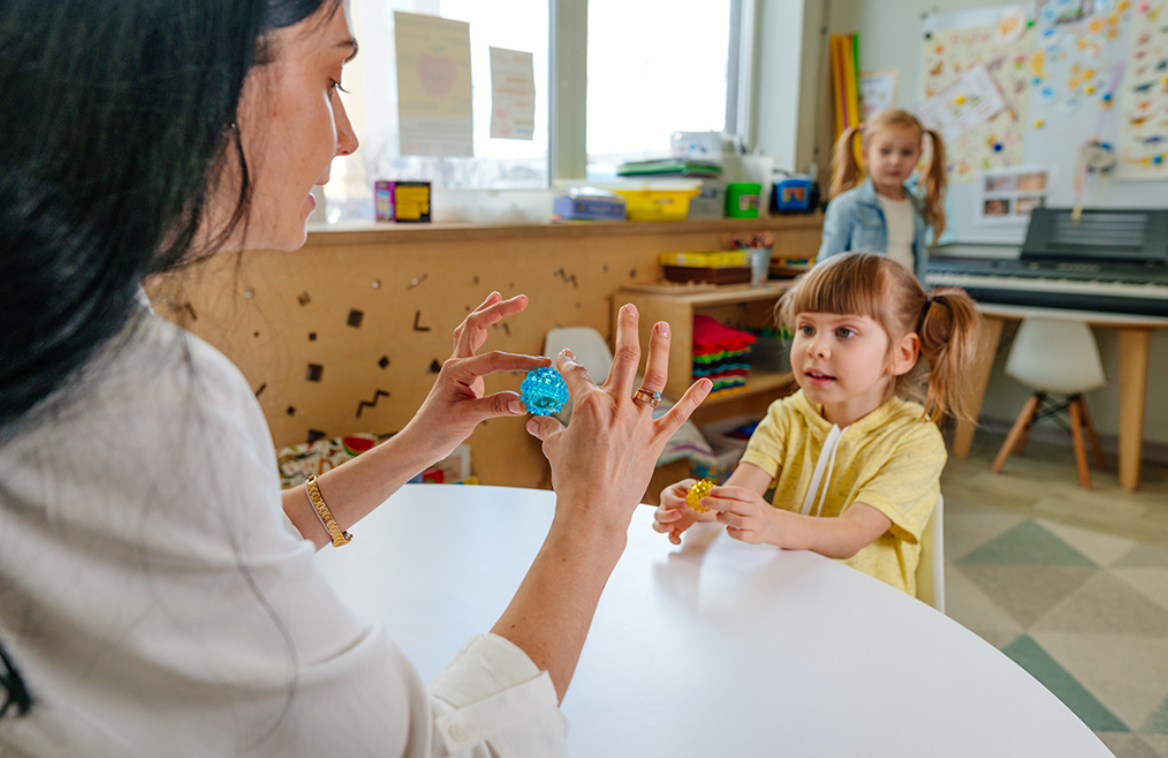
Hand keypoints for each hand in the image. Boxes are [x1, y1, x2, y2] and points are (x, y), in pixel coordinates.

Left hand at [402, 292, 548, 463]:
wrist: (420, 441)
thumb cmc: (437, 430)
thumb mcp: (467, 419)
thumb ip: (495, 407)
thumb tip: (523, 402)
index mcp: (457, 371)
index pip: (494, 359)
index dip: (520, 361)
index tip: (542, 365)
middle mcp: (455, 363)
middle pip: (476, 324)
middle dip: (499, 310)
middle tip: (522, 300)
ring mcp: (457, 367)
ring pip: (470, 330)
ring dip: (486, 312)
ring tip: (499, 297)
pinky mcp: (461, 375)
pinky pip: (470, 344)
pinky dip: (481, 330)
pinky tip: (488, 326)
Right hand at [526, 304, 710, 534]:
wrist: (593, 511)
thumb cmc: (570, 481)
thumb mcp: (553, 449)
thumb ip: (547, 429)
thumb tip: (535, 422)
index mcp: (588, 404)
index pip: (575, 373)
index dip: (568, 362)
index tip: (566, 355)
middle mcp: (617, 406)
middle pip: (624, 358)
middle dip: (627, 329)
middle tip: (630, 308)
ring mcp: (639, 422)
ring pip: (653, 377)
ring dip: (659, 349)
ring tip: (663, 326)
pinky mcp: (655, 441)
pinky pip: (679, 415)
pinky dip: (694, 398)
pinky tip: (707, 381)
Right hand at [652, 478, 716, 544]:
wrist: (697, 501)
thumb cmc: (691, 490)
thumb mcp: (692, 484)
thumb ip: (692, 485)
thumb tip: (694, 488)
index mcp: (668, 494)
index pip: (668, 498)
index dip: (676, 502)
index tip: (686, 504)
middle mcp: (664, 507)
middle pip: (658, 513)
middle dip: (667, 515)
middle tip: (678, 514)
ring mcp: (667, 519)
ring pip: (657, 525)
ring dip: (662, 527)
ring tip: (671, 528)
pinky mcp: (675, 528)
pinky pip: (669, 535)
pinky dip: (672, 539)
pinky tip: (678, 541)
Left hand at [703, 486, 782, 545]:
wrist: (776, 525)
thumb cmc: (756, 511)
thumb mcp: (750, 500)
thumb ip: (734, 497)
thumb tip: (711, 493)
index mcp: (755, 498)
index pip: (737, 492)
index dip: (722, 491)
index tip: (710, 491)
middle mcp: (757, 511)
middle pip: (734, 505)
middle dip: (716, 503)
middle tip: (703, 502)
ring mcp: (757, 524)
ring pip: (737, 521)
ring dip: (723, 517)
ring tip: (717, 516)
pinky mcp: (755, 537)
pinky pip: (740, 535)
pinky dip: (730, 531)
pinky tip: (728, 527)